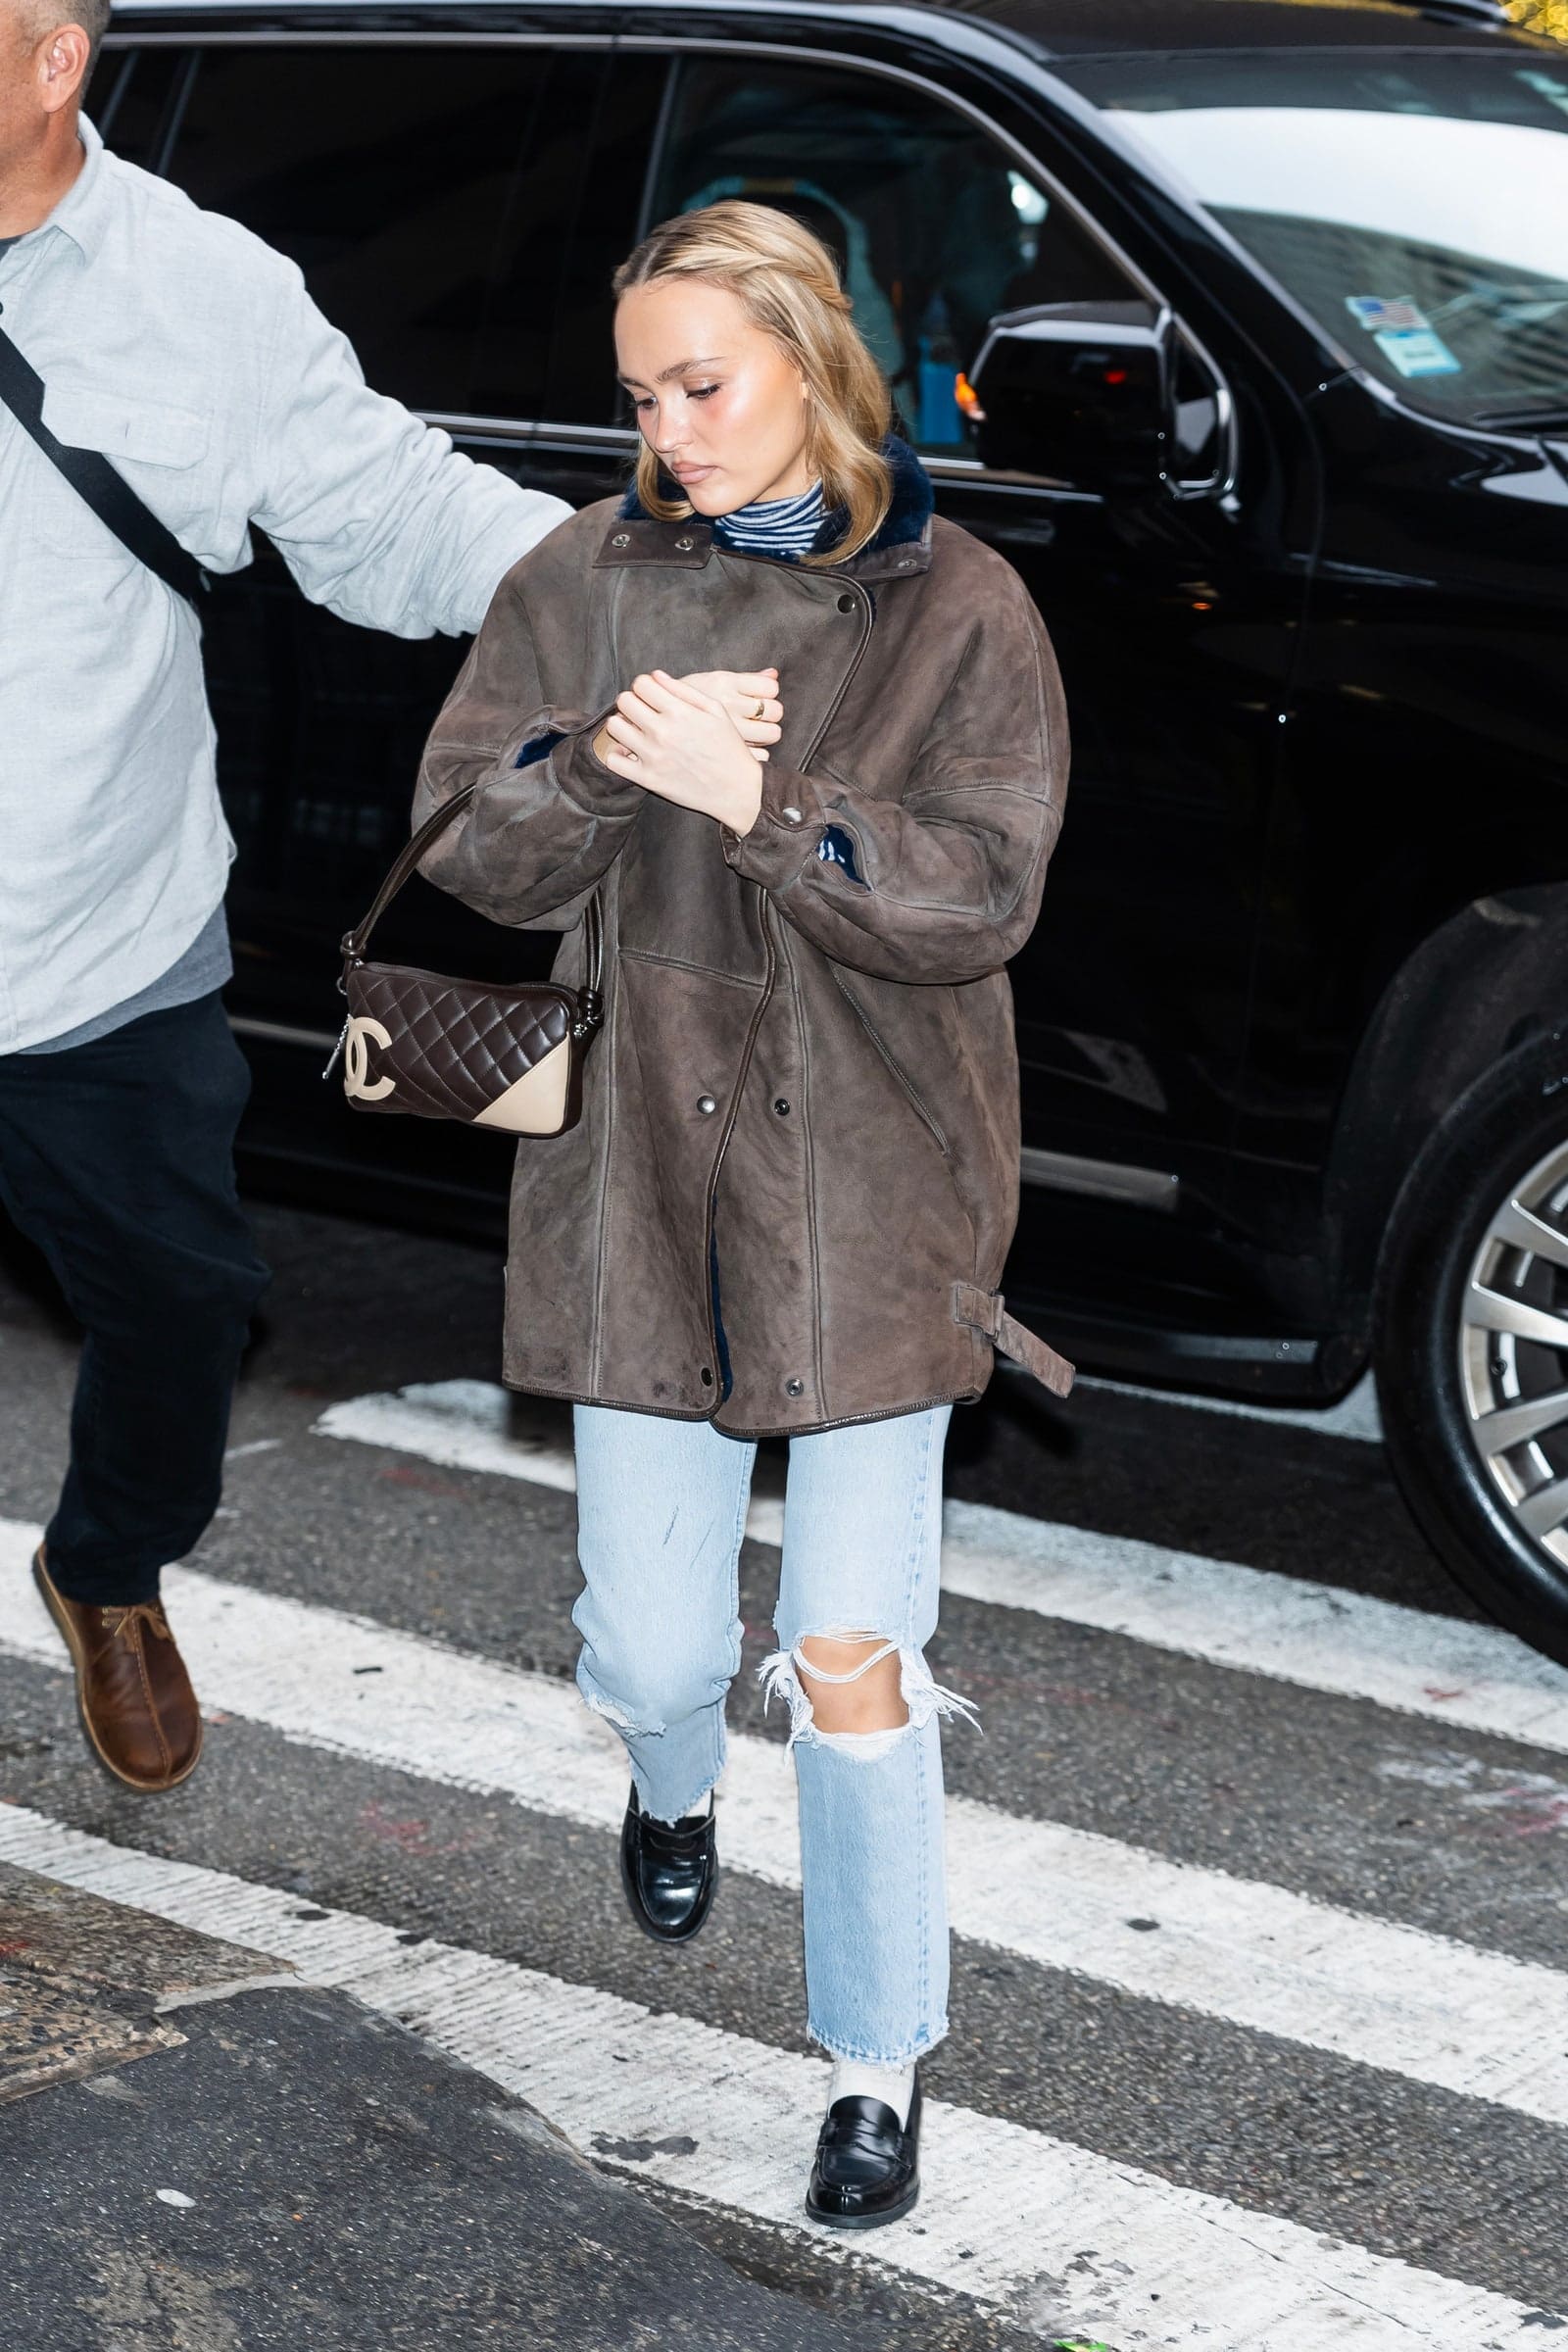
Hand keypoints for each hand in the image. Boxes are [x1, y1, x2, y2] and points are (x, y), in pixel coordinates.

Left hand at [595, 671, 763, 834]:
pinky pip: (614, 760)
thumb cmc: (730, 748)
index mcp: (679, 711)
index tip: (651, 696)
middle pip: (624, 701)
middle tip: (642, 712)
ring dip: (623, 725)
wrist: (737, 790)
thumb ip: (684, 691)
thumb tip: (656, 675)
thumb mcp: (716, 711)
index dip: (644, 687)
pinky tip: (631, 753)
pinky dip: (618, 755)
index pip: (641, 684)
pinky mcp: (648, 779)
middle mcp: (663, 732)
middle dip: (632, 702)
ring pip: (614, 727)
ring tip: (636, 731)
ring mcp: (653, 756)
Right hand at [680, 670, 782, 760]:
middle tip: (758, 718)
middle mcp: (730, 706)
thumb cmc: (682, 704)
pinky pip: (760, 755)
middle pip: (775, 712)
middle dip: (771, 714)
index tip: (760, 698)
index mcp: (725, 684)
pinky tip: (744, 749)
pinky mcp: (728, 754)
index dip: (769, 693)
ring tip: (753, 733)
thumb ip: (743, 678)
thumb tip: (773, 674)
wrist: (656, 730)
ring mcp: (730, 732)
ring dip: (766, 733)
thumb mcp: (708, 682)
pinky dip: (758, 753)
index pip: (770, 688)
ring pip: (771, 734)